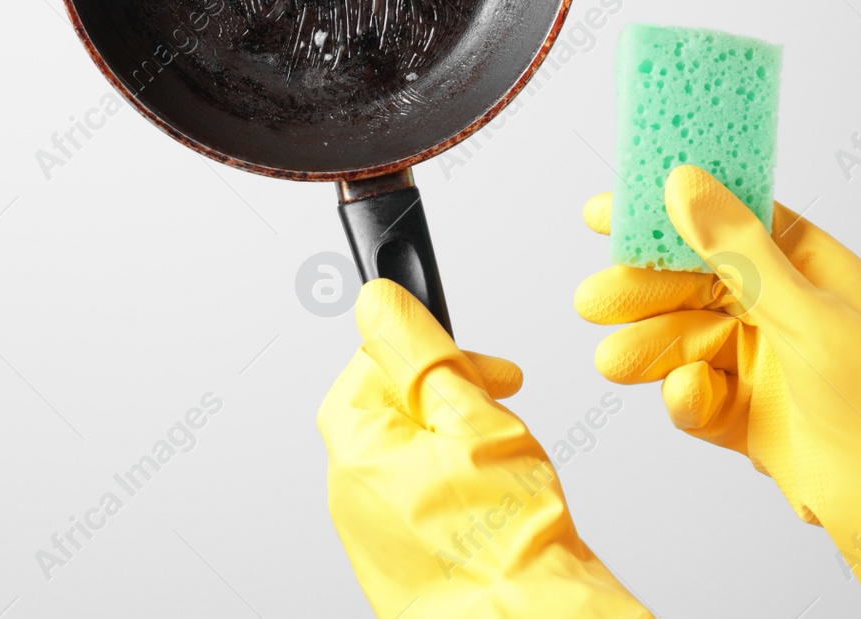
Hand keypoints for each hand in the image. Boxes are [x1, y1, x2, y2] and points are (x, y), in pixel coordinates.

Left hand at [319, 279, 649, 618]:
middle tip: (499, 408)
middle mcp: (351, 496)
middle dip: (450, 396)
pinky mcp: (402, 561)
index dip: (430, 352)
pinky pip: (422, 499)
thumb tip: (379, 300)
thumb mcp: (472, 417)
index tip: (480, 365)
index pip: (370, 364)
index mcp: (356, 451)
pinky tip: (497, 499)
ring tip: (505, 462)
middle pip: (391, 408)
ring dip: (458, 440)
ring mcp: (374, 534)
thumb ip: (421, 351)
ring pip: (412, 453)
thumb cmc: (508, 543)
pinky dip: (460, 485)